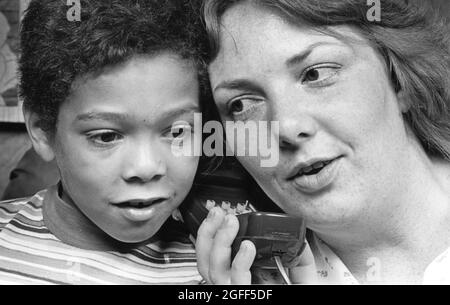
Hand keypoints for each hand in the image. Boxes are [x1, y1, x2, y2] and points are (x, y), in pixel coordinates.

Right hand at [196, 207, 317, 283]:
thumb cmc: (297, 295)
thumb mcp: (300, 280)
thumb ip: (299, 260)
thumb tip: (297, 239)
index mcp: (240, 279)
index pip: (214, 256)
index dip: (210, 234)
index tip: (220, 214)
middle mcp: (233, 287)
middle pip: (205, 262)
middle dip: (207, 233)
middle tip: (219, 213)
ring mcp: (236, 295)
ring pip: (213, 271)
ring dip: (220, 242)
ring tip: (232, 222)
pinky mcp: (245, 300)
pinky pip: (236, 284)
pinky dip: (240, 263)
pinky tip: (248, 247)